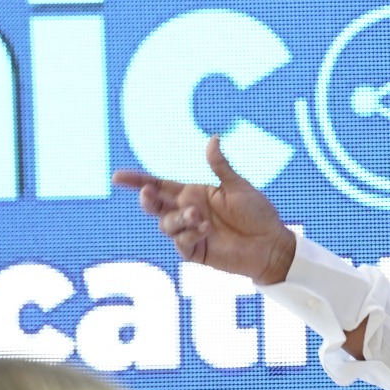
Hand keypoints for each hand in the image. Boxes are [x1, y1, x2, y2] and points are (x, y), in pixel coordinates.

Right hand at [112, 136, 295, 284]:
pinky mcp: (195, 251)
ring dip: (178, 219)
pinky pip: (180, 243)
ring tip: (198, 216)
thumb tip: (213, 138)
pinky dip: (188, 234)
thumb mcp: (238, 186)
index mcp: (194, 194)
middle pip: (155, 206)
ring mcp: (189, 232)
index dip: (138, 181)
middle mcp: (187, 212)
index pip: (159, 185)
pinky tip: (205, 230)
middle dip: (147, 200)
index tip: (117, 177)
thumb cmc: (258, 213)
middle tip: (148, 193)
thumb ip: (220, 166)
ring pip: (166, 225)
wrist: (272, 243)